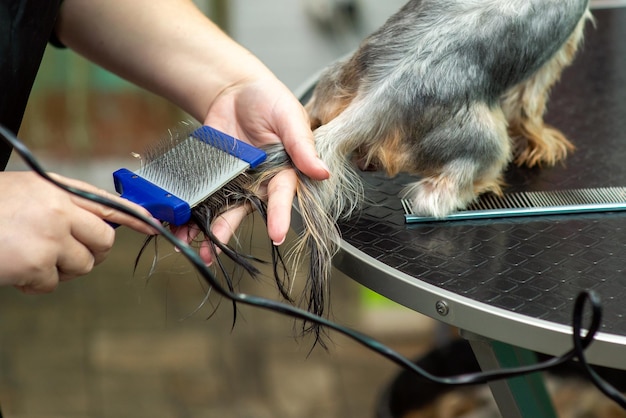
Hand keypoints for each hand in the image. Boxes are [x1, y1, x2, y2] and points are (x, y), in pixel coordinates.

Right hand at [0, 171, 157, 293]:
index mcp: (58, 190)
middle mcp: (60, 210)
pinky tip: (15, 269)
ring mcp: (51, 237)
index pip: (110, 203)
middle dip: (91, 251)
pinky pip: (53, 284)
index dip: (137, 216)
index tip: (154, 226)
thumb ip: (62, 202)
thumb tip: (94, 221)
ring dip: (61, 269)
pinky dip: (35, 284)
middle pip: (105, 240)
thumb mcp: (27, 191)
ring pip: (83, 265)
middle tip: (67, 253)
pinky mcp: (37, 264)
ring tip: (31, 257)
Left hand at [173, 76, 329, 263]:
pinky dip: (190, 211)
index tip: (277, 235)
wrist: (235, 91)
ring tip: (192, 248)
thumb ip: (301, 144)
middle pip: (245, 211)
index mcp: (283, 172)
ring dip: (206, 230)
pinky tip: (178, 224)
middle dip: (228, 232)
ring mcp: (234, 182)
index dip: (279, 216)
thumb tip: (323, 171)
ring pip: (222, 210)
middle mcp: (259, 183)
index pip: (282, 197)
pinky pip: (203, 196)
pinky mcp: (214, 177)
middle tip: (214, 252)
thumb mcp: (289, 116)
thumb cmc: (270, 101)